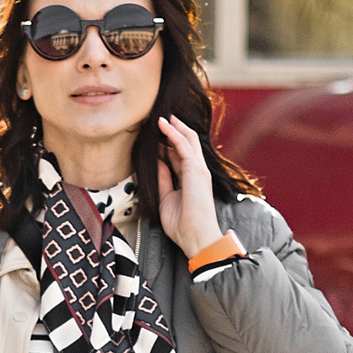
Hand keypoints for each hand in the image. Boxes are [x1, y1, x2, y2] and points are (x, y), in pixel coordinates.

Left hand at [154, 117, 223, 258]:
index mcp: (191, 178)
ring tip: (160, 116)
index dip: (167, 144)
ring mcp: (198, 169)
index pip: (179, 155)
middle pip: (187, 142)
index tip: (153, 136)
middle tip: (159, 119)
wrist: (195, 236)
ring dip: (174, 126)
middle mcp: (197, 171)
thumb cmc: (183, 224)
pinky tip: (162, 124)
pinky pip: (183, 145)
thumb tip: (155, 162)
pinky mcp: (196, 169)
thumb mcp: (166, 198)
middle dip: (174, 129)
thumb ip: (163, 178)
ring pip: (188, 139)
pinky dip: (172, 133)